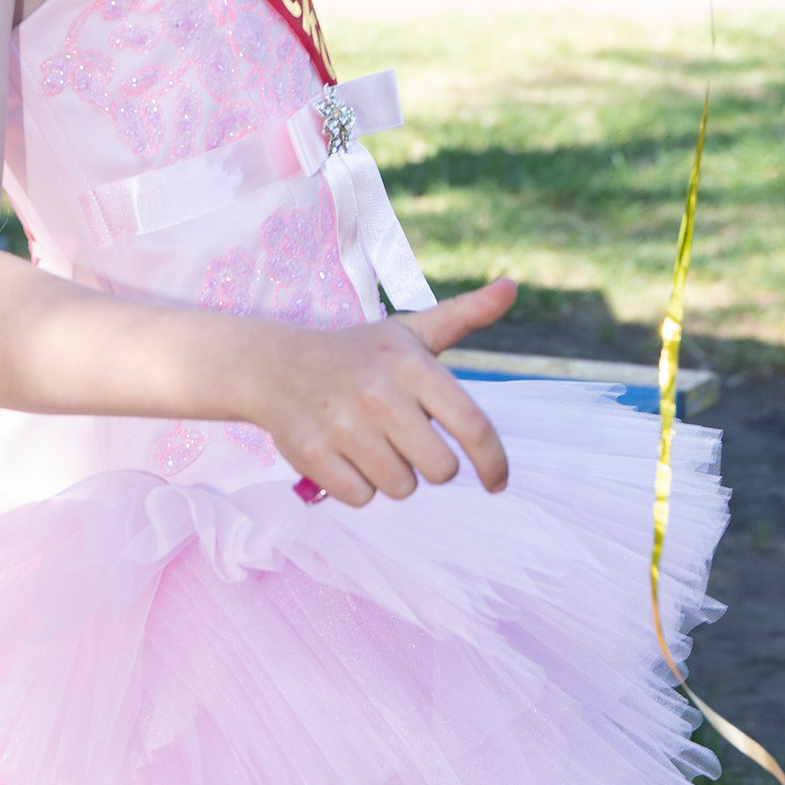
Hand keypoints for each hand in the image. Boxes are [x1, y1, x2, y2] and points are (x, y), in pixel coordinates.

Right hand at [258, 277, 517, 506]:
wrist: (272, 365)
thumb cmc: (355, 352)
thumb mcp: (408, 332)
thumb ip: (464, 315)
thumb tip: (511, 287)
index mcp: (410, 363)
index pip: (473, 425)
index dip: (493, 462)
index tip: (497, 482)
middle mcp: (379, 393)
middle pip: (440, 470)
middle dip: (431, 465)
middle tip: (407, 442)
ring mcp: (342, 425)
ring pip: (401, 488)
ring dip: (393, 476)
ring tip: (370, 444)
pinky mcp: (312, 453)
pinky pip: (362, 497)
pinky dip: (358, 486)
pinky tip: (344, 456)